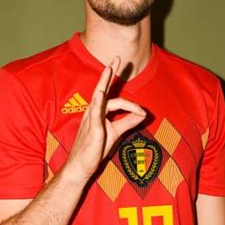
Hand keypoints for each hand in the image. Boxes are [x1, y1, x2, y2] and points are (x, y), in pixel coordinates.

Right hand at [65, 56, 146, 179]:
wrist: (81, 166)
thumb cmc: (95, 150)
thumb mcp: (116, 133)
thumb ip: (128, 122)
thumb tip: (142, 114)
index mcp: (99, 112)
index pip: (111, 96)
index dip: (128, 99)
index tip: (141, 110)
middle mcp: (93, 111)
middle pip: (102, 89)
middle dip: (109, 73)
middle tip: (116, 58)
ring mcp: (91, 118)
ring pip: (101, 97)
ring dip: (106, 81)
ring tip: (110, 67)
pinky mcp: (91, 127)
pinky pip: (95, 112)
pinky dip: (98, 101)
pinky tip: (100, 92)